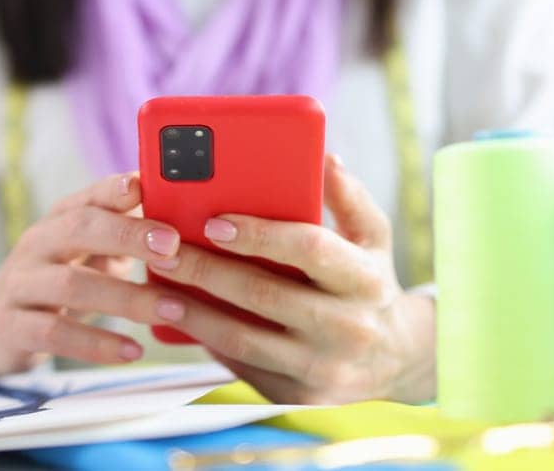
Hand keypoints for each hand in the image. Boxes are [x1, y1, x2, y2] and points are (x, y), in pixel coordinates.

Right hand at [0, 171, 190, 375]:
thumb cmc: (62, 279)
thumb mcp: (89, 251)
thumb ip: (126, 231)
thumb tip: (187, 210)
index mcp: (59, 219)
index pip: (89, 195)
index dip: (116, 190)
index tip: (148, 188)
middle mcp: (37, 244)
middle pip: (78, 229)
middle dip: (128, 235)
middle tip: (173, 248)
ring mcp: (20, 285)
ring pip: (72, 284)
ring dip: (126, 298)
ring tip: (171, 310)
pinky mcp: (12, 327)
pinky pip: (54, 333)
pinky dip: (96, 344)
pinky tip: (132, 351)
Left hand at [145, 154, 435, 403]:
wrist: (395, 359)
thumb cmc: (370, 281)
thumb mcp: (372, 237)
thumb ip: (348, 196)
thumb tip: (323, 155)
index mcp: (365, 279)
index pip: (310, 249)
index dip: (260, 234)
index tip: (214, 221)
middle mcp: (347, 327)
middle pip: (265, 295)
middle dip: (208, 271)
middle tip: (165, 250)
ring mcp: (323, 368)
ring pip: (244, 340)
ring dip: (195, 314)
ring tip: (158, 289)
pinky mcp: (300, 397)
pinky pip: (245, 367)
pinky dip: (209, 343)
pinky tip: (181, 320)